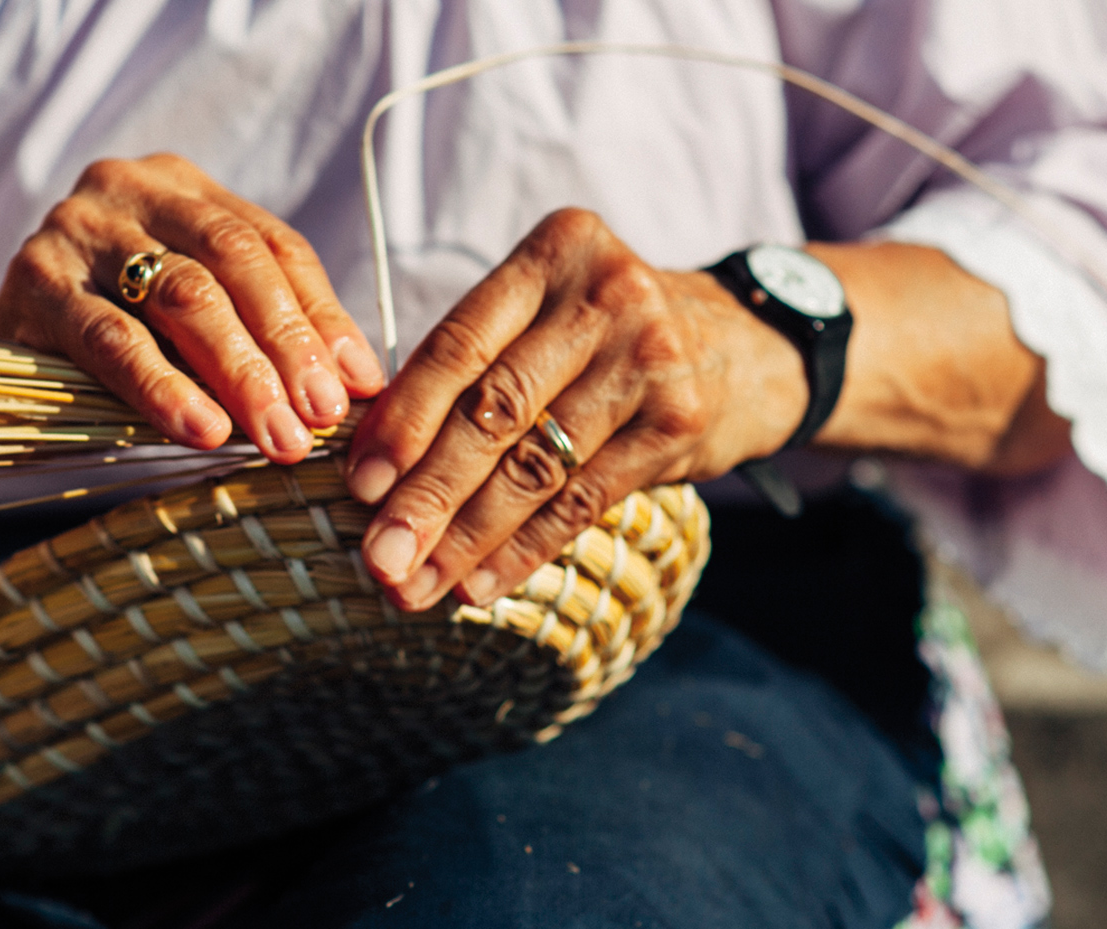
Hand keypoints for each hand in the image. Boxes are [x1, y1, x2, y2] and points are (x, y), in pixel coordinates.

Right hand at [0, 153, 384, 462]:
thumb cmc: (116, 344)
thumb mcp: (193, 327)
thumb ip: (266, 335)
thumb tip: (363, 387)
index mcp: (182, 187)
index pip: (272, 243)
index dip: (322, 316)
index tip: (358, 389)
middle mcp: (129, 188)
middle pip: (233, 262)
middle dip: (286, 347)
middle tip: (321, 421)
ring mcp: (76, 228)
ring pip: (182, 295)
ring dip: (239, 372)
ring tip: (275, 436)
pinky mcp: (32, 281)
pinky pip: (111, 339)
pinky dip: (163, 387)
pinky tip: (201, 429)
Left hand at [345, 208, 807, 610]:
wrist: (749, 344)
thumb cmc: (609, 336)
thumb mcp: (550, 316)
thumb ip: (474, 365)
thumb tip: (370, 463)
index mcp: (554, 253)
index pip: (459, 344)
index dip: (403, 420)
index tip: (358, 483)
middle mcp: (606, 296)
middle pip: (494, 411)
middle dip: (426, 494)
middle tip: (377, 557)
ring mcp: (650, 357)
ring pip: (535, 466)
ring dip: (466, 538)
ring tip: (415, 585)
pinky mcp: (681, 422)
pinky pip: (582, 501)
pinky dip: (522, 551)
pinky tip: (476, 585)